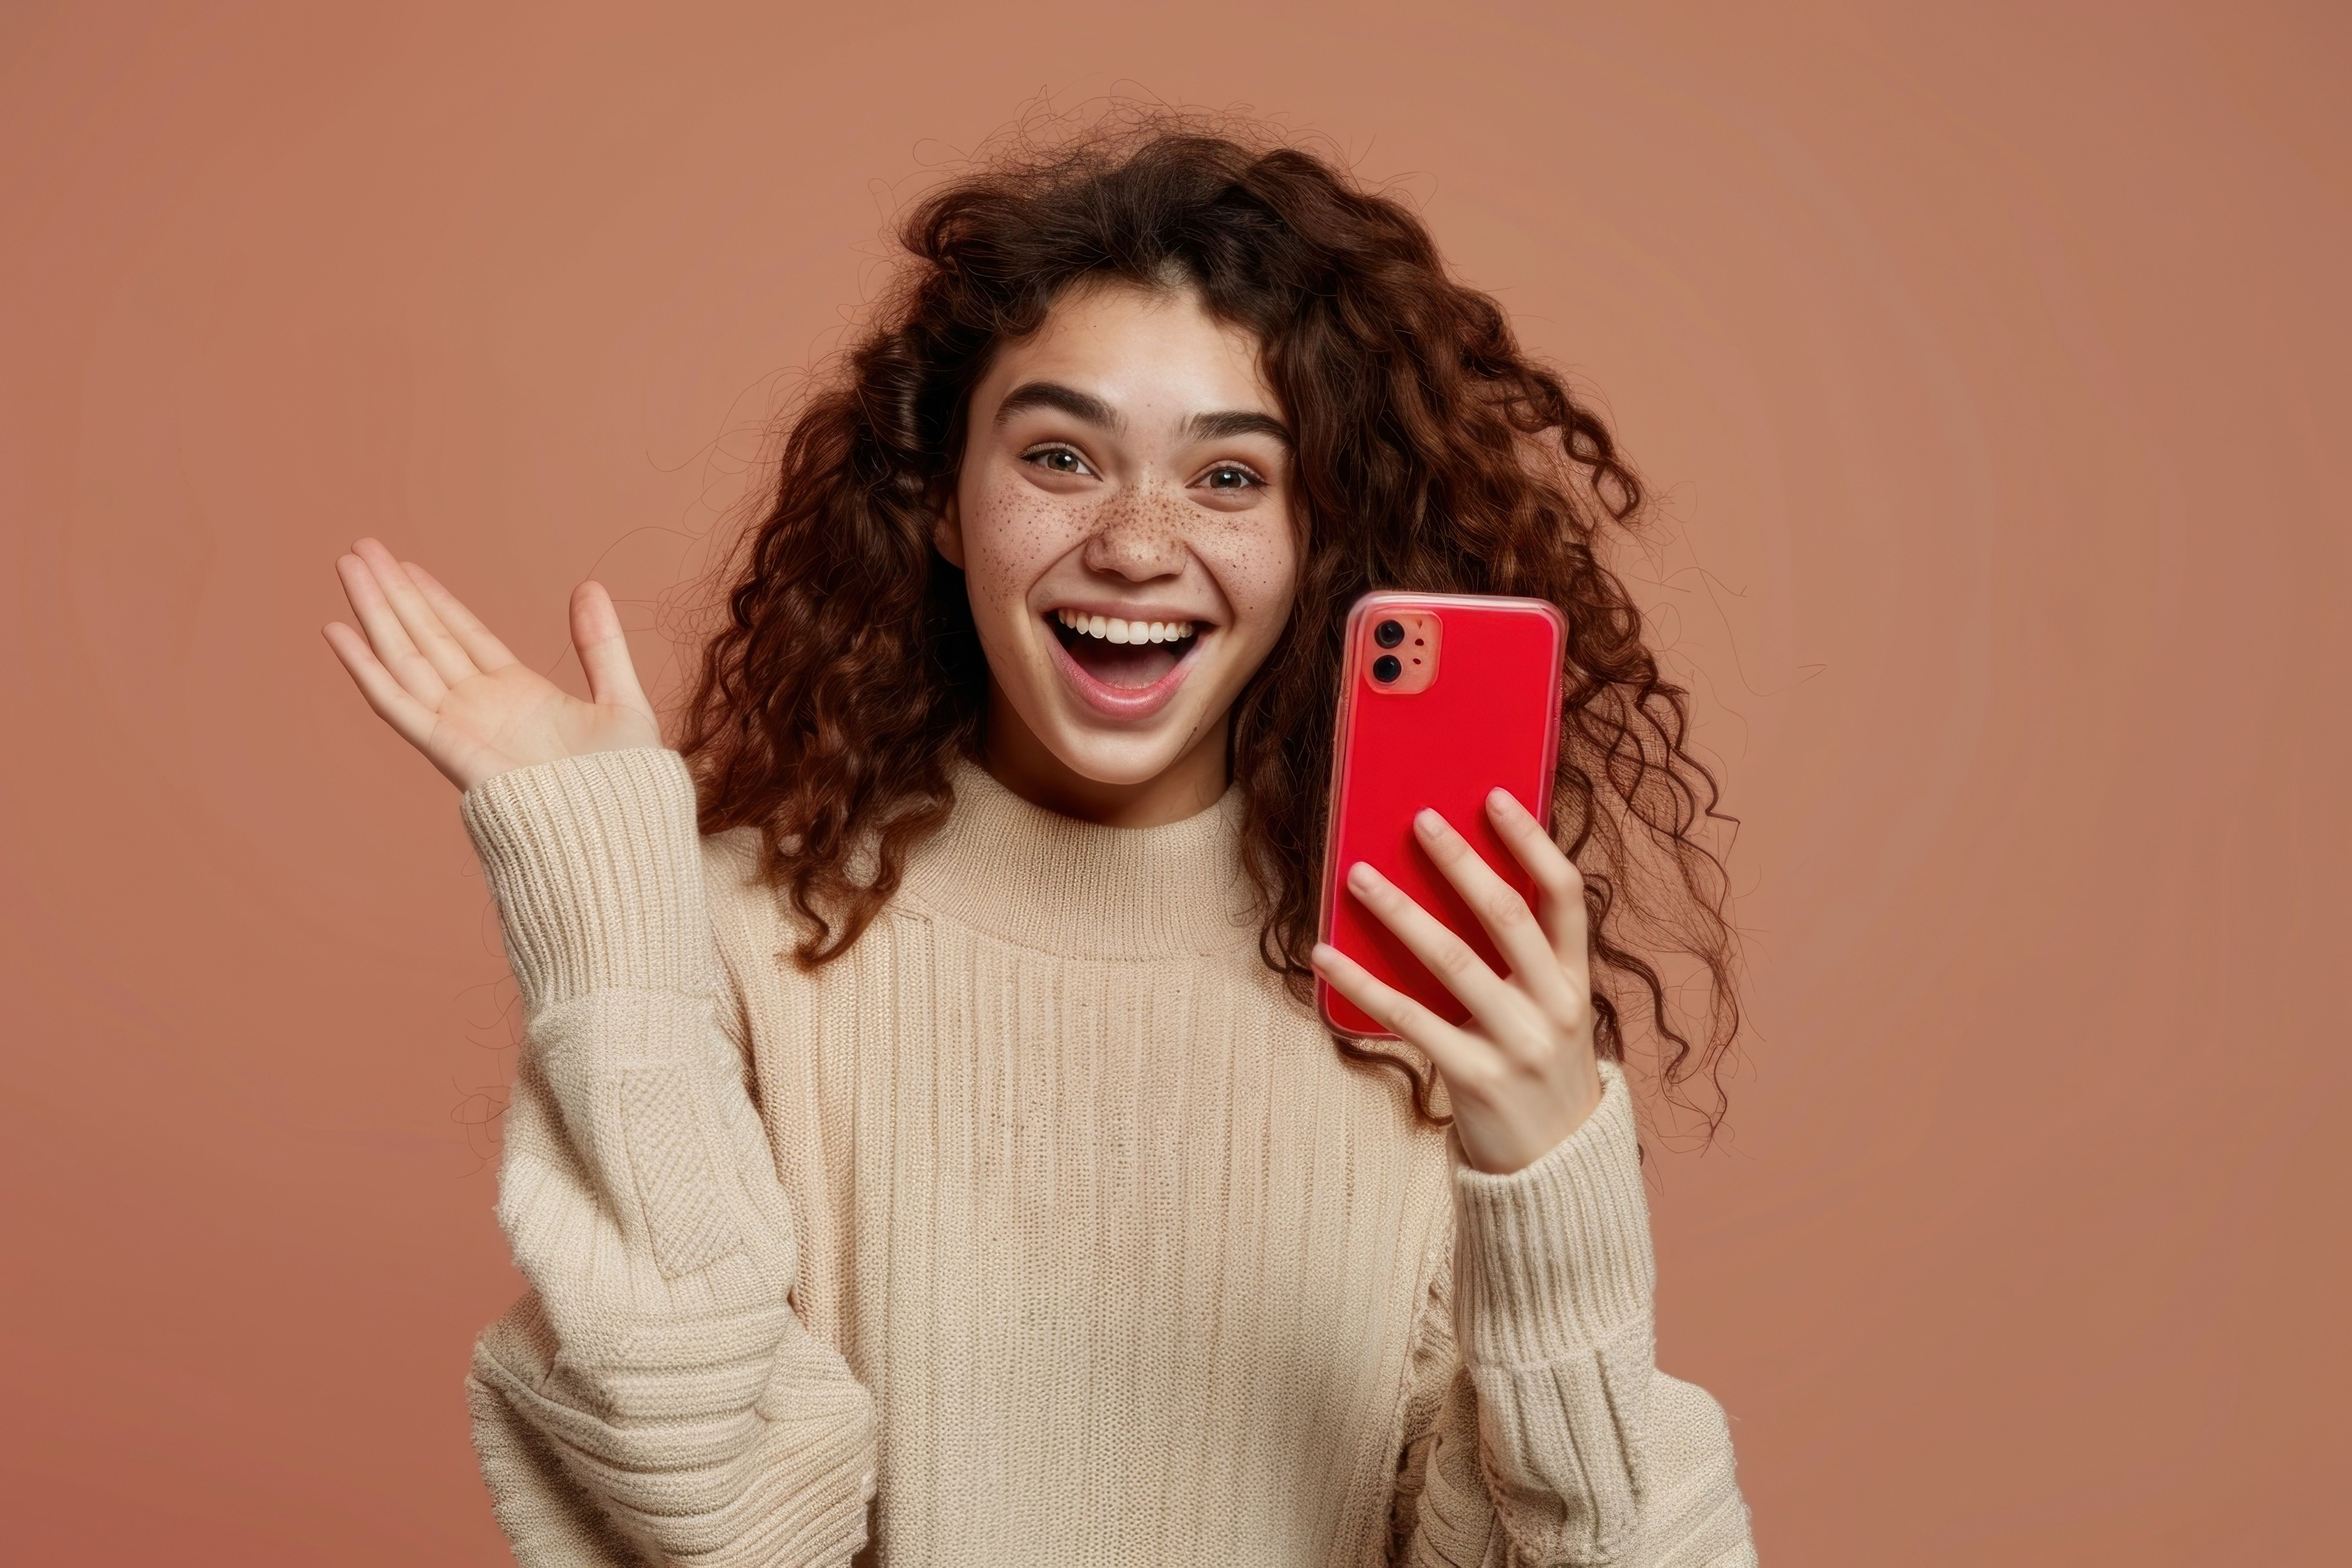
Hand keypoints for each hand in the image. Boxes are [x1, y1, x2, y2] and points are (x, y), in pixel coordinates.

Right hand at [322, 538, 661, 791]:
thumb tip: (589, 585)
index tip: (405, 564)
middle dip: (394, 593)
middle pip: (425, 638)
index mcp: (519, 696)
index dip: (432, 598)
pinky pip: (397, 704)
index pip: (462, 634)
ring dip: (374, 613)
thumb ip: (600, 645)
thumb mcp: (621, 700)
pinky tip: (338, 632)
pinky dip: (366, 668)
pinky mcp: (449, 750)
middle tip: (361, 547)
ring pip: (404, 658)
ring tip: (347, 566)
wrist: (617, 834)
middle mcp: (481, 708)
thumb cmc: (624, 785)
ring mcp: (461, 727)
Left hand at [1311, 790, 1602, 1173]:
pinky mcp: (1475, 1078)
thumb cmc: (1540, 1072)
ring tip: (1358, 875)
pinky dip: (1362, 984)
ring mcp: (1516, 1043)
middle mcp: (1555, 1007)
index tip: (1495, 797)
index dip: (1531, 842)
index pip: (1564, 896)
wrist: (1557, 1168)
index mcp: (1576, 981)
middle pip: (1506, 916)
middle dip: (1460, 863)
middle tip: (1418, 819)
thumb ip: (1526, 960)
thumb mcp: (1552, 1012)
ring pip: (1452, 961)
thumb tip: (1469, 884)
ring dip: (1401, 912)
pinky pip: (1409, 1019)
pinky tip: (1326, 955)